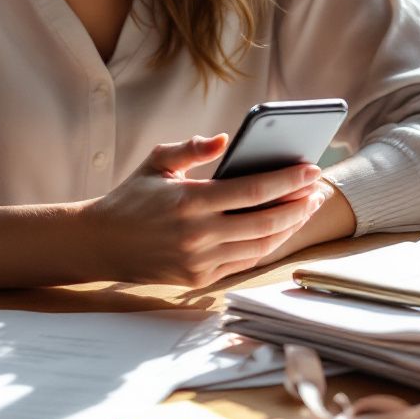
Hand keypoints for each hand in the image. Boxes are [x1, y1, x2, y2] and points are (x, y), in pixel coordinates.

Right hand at [85, 134, 323, 286]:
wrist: (101, 243)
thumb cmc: (132, 197)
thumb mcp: (157, 163)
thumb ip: (192, 148)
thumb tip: (227, 139)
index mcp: (190, 201)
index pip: (252, 190)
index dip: (287, 180)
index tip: (311, 169)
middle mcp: (198, 234)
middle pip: (265, 220)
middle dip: (298, 203)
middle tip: (318, 189)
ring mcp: (200, 260)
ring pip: (260, 245)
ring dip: (289, 226)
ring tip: (306, 208)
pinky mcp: (200, 279)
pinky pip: (244, 262)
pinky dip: (268, 245)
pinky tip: (281, 229)